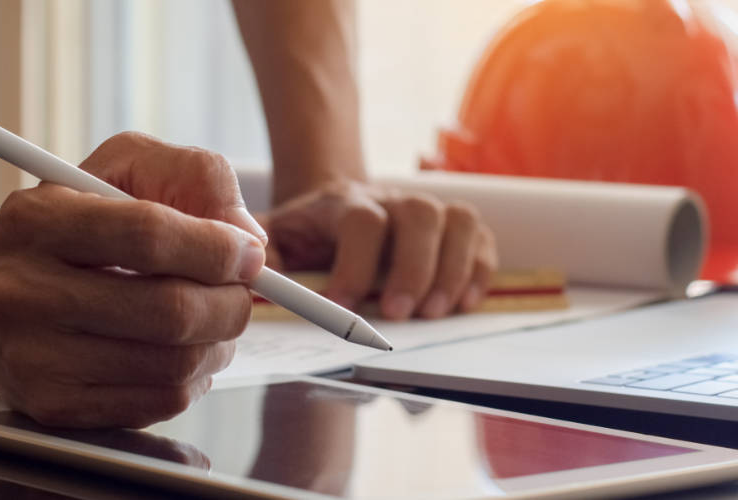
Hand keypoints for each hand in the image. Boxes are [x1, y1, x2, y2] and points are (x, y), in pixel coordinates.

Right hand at [0, 132, 266, 427]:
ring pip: (173, 364)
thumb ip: (195, 178)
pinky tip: (180, 349)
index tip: (249, 252)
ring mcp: (33, 359)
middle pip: (168, 310)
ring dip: (218, 342)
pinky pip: (159, 401)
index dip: (216, 247)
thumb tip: (249, 241)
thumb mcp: (123, 169)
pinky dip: (193, 376)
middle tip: (243, 291)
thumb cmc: (73, 222)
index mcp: (35, 222)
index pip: (147, 235)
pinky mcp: (53, 407)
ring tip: (212, 318)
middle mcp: (21, 293)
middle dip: (231, 302)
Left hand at [261, 181, 496, 320]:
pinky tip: (463, 304)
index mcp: (344, 202)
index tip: (342, 307)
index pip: (361, 221)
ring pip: (458, 221)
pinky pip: (482, 238)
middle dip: (413, 268)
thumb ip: (260, 251)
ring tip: (434, 313)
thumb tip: (256, 275)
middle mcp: (392, 199)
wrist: (333, 203)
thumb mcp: (273, 236)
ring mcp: (428, 210)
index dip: (355, 264)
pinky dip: (480, 271)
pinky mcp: (454, 228)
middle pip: (420, 215)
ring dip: (452, 270)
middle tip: (400, 315)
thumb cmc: (304, 232)